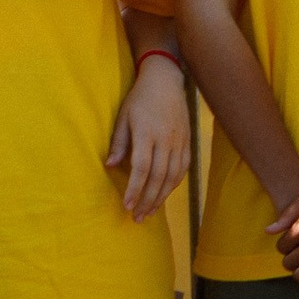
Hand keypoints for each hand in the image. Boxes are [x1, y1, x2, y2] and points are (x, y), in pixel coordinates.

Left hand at [106, 59, 191, 220]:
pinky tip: (164, 195)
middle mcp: (165, 140)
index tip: (127, 205)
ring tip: (149, 212)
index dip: (134, 189)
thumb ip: (119, 142)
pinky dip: (174, 185)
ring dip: (161, 197)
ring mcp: (179, 142)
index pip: (141, 168)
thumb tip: (110, 166)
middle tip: (137, 217)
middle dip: (147, 200)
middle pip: (158, 177)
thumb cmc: (139, 99)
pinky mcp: (187, 142)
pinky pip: (182, 169)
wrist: (166, 81)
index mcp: (147, 133)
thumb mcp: (123, 117)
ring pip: (172, 177)